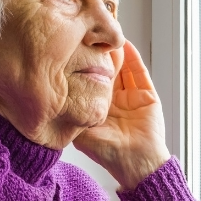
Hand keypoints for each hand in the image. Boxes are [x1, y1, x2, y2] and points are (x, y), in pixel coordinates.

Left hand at [73, 40, 170, 189]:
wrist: (136, 164)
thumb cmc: (108, 153)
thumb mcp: (81, 132)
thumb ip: (71, 116)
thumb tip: (53, 99)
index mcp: (98, 108)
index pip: (90, 81)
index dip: (83, 66)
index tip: (75, 50)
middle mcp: (114, 100)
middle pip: (106, 71)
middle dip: (99, 55)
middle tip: (90, 37)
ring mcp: (131, 96)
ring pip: (122, 69)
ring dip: (115, 53)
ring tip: (106, 37)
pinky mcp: (147, 96)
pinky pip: (140, 73)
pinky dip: (133, 58)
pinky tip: (125, 45)